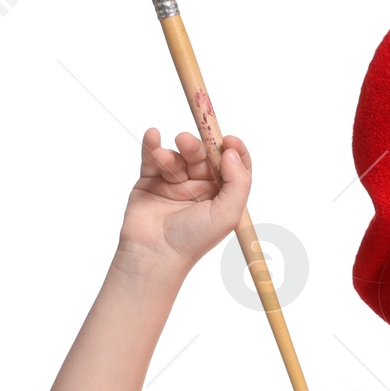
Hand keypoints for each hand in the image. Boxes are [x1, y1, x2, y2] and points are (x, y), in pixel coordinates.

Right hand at [113, 128, 252, 281]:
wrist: (154, 253)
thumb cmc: (193, 240)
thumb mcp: (227, 215)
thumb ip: (238, 183)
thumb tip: (232, 153)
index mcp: (221, 195)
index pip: (232, 165)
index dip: (233, 150)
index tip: (227, 140)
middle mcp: (200, 187)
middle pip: (203, 155)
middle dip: (196, 146)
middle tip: (186, 141)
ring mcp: (174, 182)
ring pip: (178, 155)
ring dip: (172, 152)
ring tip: (165, 159)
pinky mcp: (151, 180)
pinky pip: (153, 156)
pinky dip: (153, 144)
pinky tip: (153, 137)